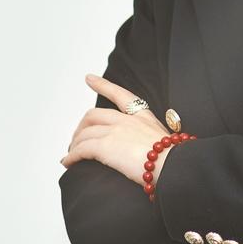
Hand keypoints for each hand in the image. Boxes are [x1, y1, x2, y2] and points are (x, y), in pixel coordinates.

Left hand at [59, 74, 174, 188]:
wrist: (174, 165)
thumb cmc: (172, 158)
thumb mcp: (163, 139)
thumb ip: (149, 138)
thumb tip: (143, 149)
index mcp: (142, 116)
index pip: (120, 95)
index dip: (103, 85)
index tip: (89, 78)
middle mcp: (127, 120)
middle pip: (93, 115)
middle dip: (81, 127)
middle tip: (76, 140)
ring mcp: (116, 131)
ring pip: (85, 134)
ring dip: (75, 145)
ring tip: (71, 156)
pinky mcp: (106, 146)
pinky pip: (81, 149)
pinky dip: (72, 156)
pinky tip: (68, 163)